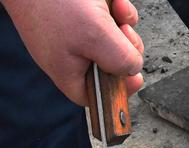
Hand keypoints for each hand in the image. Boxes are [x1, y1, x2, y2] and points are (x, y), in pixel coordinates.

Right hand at [1, 0, 144, 106]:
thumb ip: (119, 60)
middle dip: (126, 48)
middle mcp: (71, 55)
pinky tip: (112, 0)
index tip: (134, 76)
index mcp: (67, 71)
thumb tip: (133, 70)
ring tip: (114, 8)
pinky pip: (110, 18)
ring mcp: (76, 35)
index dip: (120, 90)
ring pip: (115, 39)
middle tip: (123, 33)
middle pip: (113, 66)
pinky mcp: (80, 16)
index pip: (97, 96)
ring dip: (123, 23)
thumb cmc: (53, 2)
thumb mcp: (95, 37)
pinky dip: (116, 9)